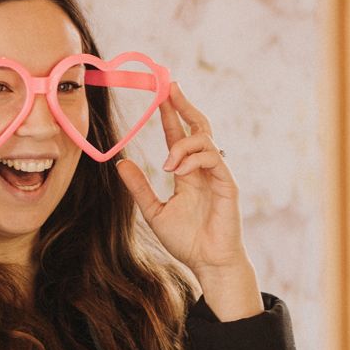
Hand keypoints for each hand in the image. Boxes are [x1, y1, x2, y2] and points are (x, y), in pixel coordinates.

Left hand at [115, 82, 250, 279]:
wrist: (207, 262)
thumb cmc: (186, 240)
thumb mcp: (153, 211)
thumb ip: (139, 187)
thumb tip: (121, 163)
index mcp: (187, 172)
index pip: (179, 135)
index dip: (170, 114)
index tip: (160, 93)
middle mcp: (203, 169)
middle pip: (198, 126)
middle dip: (184, 105)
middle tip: (170, 87)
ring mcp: (217, 174)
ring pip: (204, 140)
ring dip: (181, 143)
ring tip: (166, 163)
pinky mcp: (227, 184)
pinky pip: (213, 159)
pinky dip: (193, 158)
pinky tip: (177, 169)